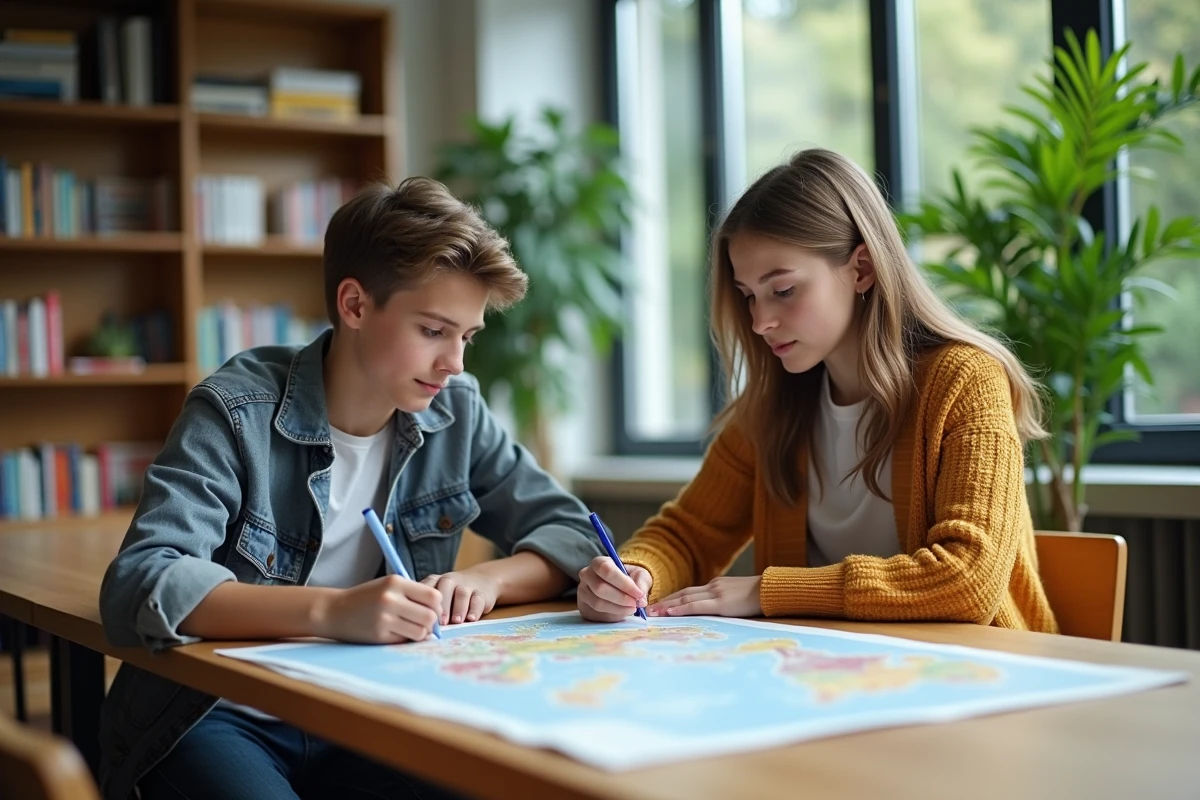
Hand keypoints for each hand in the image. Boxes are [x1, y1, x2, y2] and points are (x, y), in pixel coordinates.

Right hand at [315, 575, 441, 642]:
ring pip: (420, 632)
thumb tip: (439, 612)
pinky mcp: (379, 635)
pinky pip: (405, 640)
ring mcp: (384, 618)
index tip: (431, 609)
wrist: (334, 610)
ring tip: (409, 628)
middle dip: (431, 622)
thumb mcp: (388, 585)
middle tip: (423, 623)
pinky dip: (404, 638)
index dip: (437, 606)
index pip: (433, 596)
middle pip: (430, 616)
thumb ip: (413, 594)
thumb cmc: (367, 597)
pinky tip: (394, 632)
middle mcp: (390, 599)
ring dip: (419, 633)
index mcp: (396, 582)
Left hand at [421, 569, 500, 624]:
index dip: (424, 601)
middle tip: (441, 622)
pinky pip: (478, 599)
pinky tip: (471, 619)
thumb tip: (415, 628)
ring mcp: (467, 585)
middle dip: (443, 605)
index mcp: (435, 581)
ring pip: (462, 593)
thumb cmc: (452, 594)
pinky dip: (475, 609)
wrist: (482, 579)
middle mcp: (450, 580)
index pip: (427, 587)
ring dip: (459, 608)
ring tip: (457, 622)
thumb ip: (426, 607)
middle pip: (445, 587)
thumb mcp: (437, 594)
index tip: (423, 617)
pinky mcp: (482, 593)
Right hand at [577, 556, 652, 622]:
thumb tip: (641, 601)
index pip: (606, 570)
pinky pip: (597, 614)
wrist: (619, 587)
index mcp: (599, 562)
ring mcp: (582, 591)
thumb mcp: (639, 575)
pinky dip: (613, 615)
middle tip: (636, 604)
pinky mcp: (584, 607)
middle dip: (621, 598)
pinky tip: (622, 612)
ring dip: (618, 608)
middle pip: (600, 588)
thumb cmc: (629, 578)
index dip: (623, 583)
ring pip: (598, 603)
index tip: (639, 594)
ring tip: (631, 609)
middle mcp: (587, 575)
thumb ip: (641, 585)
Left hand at [648, 576, 761, 617]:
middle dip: (664, 601)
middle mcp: (712, 587)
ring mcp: (716, 593)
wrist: (772, 590)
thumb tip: (715, 610)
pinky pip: (696, 606)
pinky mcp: (721, 603)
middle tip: (647, 609)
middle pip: (682, 593)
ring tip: (652, 612)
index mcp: (716, 585)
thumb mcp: (737, 596)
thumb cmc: (758, 596)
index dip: (672, 598)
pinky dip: (681, 608)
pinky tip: (670, 612)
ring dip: (666, 605)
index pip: (688, 592)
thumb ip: (724, 600)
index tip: (659, 604)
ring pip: (685, 598)